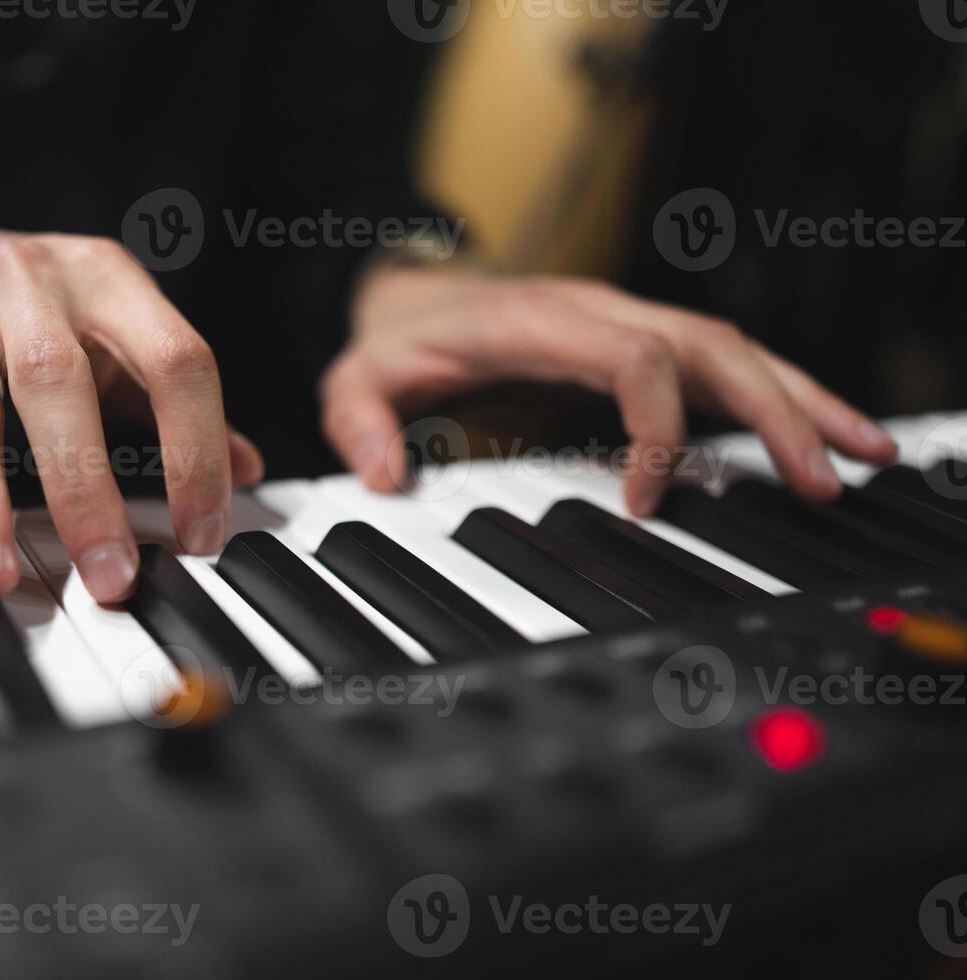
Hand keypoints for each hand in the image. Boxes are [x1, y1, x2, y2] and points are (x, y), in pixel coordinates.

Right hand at [0, 227, 262, 601]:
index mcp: (110, 282)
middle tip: (104, 576)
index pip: (175, 360)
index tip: (200, 537)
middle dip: (85, 490)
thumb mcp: (115, 337)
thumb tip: (246, 471)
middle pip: (62, 382)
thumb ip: (172, 404)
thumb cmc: (37, 309)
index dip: (197, 450)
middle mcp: (33, 280)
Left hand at [322, 264, 898, 514]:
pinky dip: (776, 394)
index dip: (656, 428)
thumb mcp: (356, 375)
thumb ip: (358, 420)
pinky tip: (819, 432)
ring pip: (735, 348)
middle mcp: (599, 311)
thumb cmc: (402, 338)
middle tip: (821, 478)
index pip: (631, 357)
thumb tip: (383, 477)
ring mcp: (628, 322)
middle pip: (712, 345)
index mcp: (540, 320)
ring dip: (799, 399)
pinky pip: (722, 362)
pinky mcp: (641, 343)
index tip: (645, 503)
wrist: (418, 293)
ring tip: (863, 452)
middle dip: (775, 410)